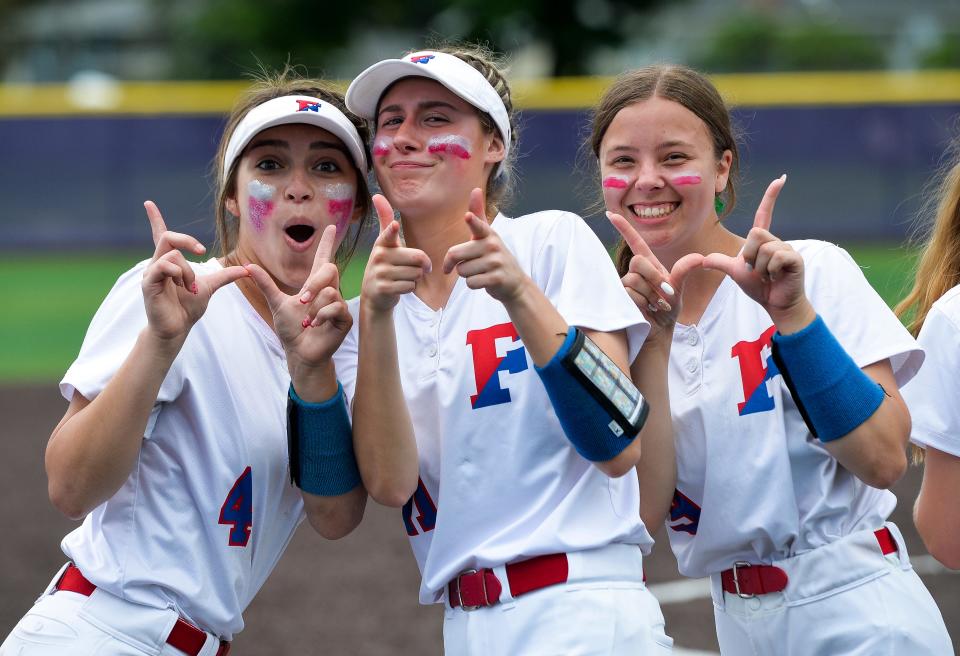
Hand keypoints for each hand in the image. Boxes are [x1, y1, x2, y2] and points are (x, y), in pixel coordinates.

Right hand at [141, 200, 248, 341]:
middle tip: (202, 251)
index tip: (149, 203)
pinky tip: (183, 287)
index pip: (160, 235)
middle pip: (169, 236)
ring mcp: (151, 272)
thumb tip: (247, 270)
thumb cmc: (188, 308)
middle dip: (188, 240)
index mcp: (169, 262)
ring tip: (189, 287)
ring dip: (188, 270)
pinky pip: (163, 266)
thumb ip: (225, 276)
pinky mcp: (148, 283)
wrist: (178, 329)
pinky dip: (179, 274)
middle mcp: (157, 263)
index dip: (155, 219)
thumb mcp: (210, 287)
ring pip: (172, 254)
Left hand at [246, 225, 351, 374]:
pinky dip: (321, 316)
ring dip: (313, 308)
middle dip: (315, 285)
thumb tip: (248, 267)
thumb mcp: (276, 303)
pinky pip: (335, 307)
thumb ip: (265, 284)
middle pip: (330, 269)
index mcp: (315, 285)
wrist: (299, 352)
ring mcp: (339, 304)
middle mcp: (329, 291)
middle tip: (302, 300)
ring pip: (329, 292)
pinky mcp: (345, 318)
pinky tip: (315, 325)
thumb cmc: (291, 329)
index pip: (323, 259)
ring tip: (307, 321)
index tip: (329, 227)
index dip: (326, 243)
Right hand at [360, 194, 431, 313]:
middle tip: (411, 268)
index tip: (393, 225)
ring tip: (401, 278)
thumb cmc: (384, 265)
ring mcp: (380, 273)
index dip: (391, 230)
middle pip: (418, 258)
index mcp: (382, 243)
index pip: (388, 234)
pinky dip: (410, 288)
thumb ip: (384, 220)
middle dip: (421, 266)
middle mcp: (379, 256)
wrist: (374, 295)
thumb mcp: (384, 243)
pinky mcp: (383, 288)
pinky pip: (410, 286)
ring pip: (416, 274)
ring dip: (415, 278)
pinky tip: (398, 287)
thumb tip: (376, 195)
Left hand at [442, 188, 528, 303]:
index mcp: (488, 234)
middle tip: (470, 264)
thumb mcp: (487, 235)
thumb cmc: (494, 257)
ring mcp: (496, 263)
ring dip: (468, 275)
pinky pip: (471, 283)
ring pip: (462, 271)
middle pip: (455, 254)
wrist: (514, 283)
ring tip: (481, 272)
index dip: (472, 221)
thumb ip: (478, 215)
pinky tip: (485, 280)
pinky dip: (474, 284)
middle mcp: (493, 246)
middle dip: (456, 264)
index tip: (468, 216)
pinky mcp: (496, 278)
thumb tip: (475, 189)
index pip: (479, 225)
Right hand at [607, 210, 702, 338]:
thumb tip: (700, 257)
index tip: (610, 213)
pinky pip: (630, 294)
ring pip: (634, 281)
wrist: (659, 330)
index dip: (624, 228)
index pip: (635, 242)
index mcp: (649, 265)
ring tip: (656, 306)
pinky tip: (647, 310)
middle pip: (638, 261)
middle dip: (653, 277)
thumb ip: (684, 271)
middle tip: (664, 293)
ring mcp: (626, 285)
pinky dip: (644, 303)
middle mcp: (635, 272)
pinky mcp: (621, 298)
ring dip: (651, 295)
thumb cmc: (667, 309)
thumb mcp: (679, 289)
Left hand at [701, 175, 812, 327]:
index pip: (764, 213)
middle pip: (755, 233)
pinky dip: (770, 271)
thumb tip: (703, 259)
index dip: (771, 196)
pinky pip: (775, 257)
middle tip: (756, 269)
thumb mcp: (735, 273)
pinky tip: (776, 277)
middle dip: (749, 254)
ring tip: (767, 275)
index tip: (781, 178)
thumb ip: (720, 263)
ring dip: (759, 267)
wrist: (776, 303)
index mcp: (763, 240)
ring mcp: (787, 248)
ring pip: (764, 248)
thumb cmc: (760, 287)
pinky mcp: (795, 258)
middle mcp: (776, 240)